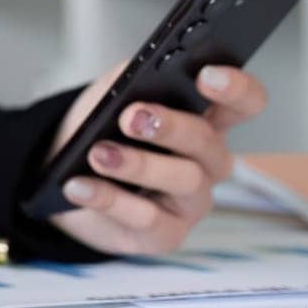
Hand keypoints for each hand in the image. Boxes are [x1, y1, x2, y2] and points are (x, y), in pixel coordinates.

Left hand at [46, 61, 266, 255]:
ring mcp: (190, 201)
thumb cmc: (100, 131)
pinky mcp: (166, 234)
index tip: (206, 76)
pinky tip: (80, 186)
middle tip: (132, 118)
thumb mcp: (113, 93)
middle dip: (171, 127)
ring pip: (184, 181)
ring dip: (138, 165)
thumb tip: (141, 73)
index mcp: (205, 120)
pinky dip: (109, 199)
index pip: (243, 103)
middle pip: (209, 142)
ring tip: (98, 154)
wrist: (63, 177)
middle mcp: (207, 163)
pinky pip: (148, 219)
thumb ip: (132, 78)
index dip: (236, 88)